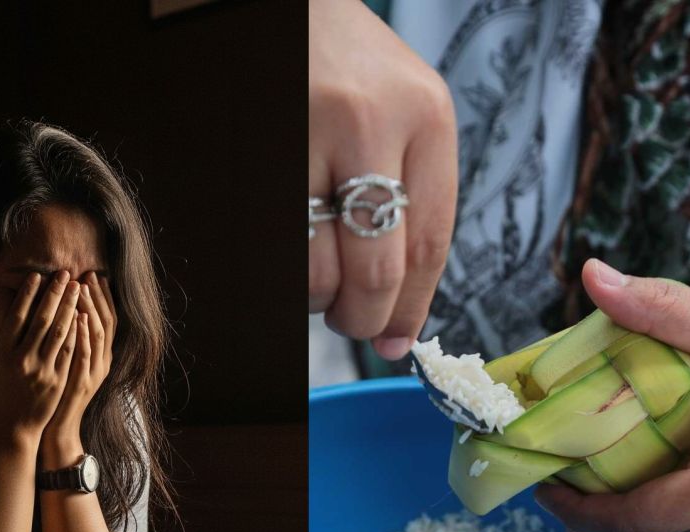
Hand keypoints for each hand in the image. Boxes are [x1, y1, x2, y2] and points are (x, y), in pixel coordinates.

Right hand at [0, 270, 79, 442]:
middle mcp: (23, 360)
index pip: (17, 317)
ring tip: (78, 288)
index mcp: (2, 354)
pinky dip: (77, 332)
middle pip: (42, 320)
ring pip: (59, 333)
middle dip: (55, 294)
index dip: (28, 294)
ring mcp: (43, 371)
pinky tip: (83, 316)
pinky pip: (69, 352)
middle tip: (66, 274)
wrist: (14, 429)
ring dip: (70, 308)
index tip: (37, 276)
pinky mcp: (59, 381)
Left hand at [42, 270, 114, 456]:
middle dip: (98, 297)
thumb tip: (68, 314)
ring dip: (91, 309)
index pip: (107, 320)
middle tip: (89, 274)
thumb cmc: (56, 396)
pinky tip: (80, 317)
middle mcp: (102, 362)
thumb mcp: (68, 367)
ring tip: (83, 288)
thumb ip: (70, 342)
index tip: (94, 276)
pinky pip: (85, 355)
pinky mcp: (81, 383)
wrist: (56, 429)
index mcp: (100, 357)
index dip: (102, 298)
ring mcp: (93, 373)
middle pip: (106, 322)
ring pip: (98, 335)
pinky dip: (84, 335)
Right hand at [309, 0, 457, 359]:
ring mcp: (307, 134)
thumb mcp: (405, 114)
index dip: (412, 309)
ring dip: (320, 299)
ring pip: (318, 270)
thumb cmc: (350, 69)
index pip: (430, 244)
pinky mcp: (260, 152)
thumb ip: (415, 196)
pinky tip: (298, 251)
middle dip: (366, 319)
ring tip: (321, 280)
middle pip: (377, 270)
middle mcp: (369, 121)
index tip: (399, 341)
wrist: (292, 7)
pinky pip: (279, 247)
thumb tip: (401, 309)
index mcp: (425, 115)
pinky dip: (290, 271)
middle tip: (356, 325)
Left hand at [533, 259, 689, 531]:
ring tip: (606, 453)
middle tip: (566, 460)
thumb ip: (663, 310)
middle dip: (603, 500)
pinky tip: (664, 455)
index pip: (633, 519)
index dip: (578, 508)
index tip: (542, 483)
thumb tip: (593, 276)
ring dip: (642, 496)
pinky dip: (680, 493)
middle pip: (652, 526)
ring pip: (682, 525)